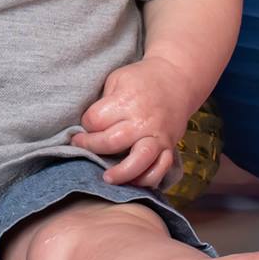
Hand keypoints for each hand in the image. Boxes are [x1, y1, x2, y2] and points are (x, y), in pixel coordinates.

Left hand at [70, 56, 199, 187]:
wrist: (177, 78)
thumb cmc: (142, 79)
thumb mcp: (117, 79)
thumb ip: (104, 101)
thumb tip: (88, 127)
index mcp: (127, 100)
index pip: (95, 120)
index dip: (85, 124)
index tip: (85, 125)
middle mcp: (143, 120)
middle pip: (112, 142)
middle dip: (92, 147)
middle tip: (81, 147)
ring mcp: (158, 135)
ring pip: (140, 161)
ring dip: (121, 173)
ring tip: (107, 178)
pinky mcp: (169, 146)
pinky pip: (161, 168)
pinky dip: (148, 179)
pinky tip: (134, 181)